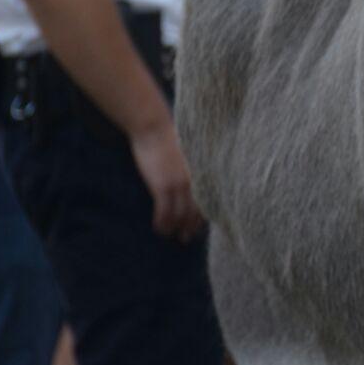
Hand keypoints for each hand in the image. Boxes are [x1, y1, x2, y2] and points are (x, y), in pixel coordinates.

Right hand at [130, 118, 202, 241]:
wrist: (153, 127)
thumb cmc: (169, 138)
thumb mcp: (189, 154)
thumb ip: (193, 169)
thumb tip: (193, 182)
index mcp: (204, 172)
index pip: (210, 200)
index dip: (204, 215)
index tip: (200, 226)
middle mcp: (196, 181)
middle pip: (197, 211)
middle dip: (192, 227)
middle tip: (186, 237)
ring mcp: (180, 184)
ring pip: (181, 215)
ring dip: (175, 228)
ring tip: (170, 235)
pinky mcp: (163, 186)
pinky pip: (164, 212)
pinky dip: (162, 223)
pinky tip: (159, 228)